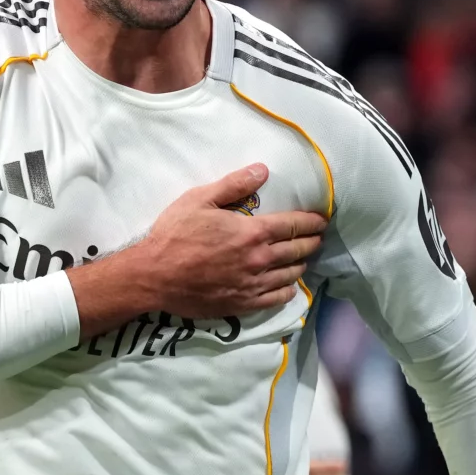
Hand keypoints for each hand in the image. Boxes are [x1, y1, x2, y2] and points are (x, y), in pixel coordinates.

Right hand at [72, 165, 325, 333]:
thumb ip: (234, 185)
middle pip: (298, 250)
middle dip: (312, 241)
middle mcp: (259, 260)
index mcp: (252, 232)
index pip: (294, 225)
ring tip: (304, 258)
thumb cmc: (174, 234)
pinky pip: (277, 298)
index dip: (311, 221)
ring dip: (302, 264)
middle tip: (318, 237)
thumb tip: (263, 170)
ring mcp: (253, 284)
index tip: (321, 219)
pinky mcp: (243, 304)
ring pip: (291, 274)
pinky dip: (288, 290)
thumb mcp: (199, 199)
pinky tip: (289, 285)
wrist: (153, 276)